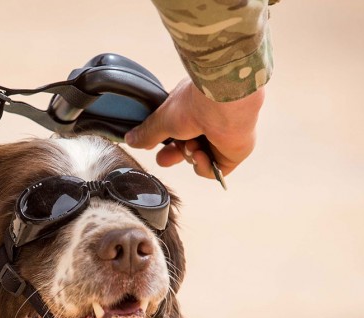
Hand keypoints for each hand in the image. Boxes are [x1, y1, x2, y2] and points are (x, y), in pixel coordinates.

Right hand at [125, 78, 264, 180]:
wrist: (223, 101)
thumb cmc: (195, 102)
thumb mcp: (162, 119)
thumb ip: (147, 133)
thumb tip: (130, 139)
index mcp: (192, 110)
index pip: (176, 132)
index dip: (165, 143)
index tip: (153, 148)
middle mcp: (208, 122)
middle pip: (187, 148)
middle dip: (175, 155)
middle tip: (166, 159)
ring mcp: (222, 137)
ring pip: (198, 159)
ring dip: (190, 156)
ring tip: (192, 145)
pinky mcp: (233, 151)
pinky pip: (215, 170)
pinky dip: (204, 166)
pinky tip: (201, 154)